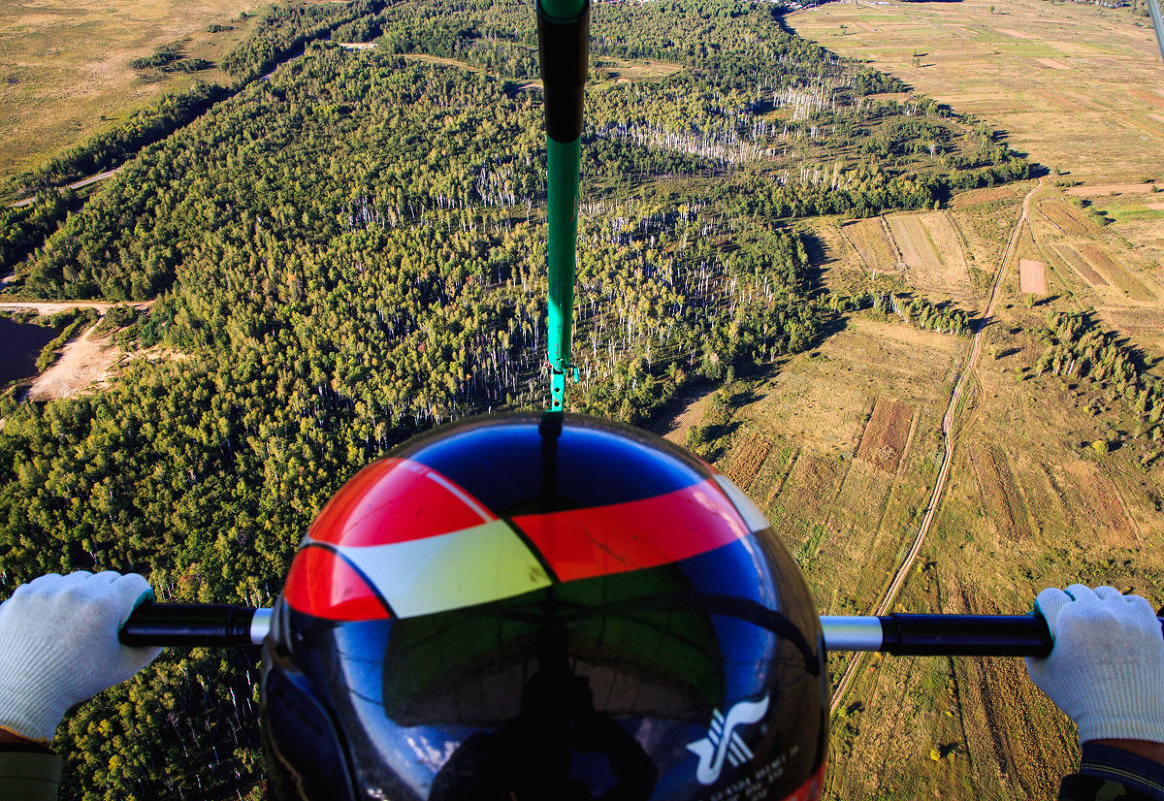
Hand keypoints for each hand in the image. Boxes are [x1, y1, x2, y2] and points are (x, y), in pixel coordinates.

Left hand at [0, 571, 162, 743]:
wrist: (21, 693)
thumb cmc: (74, 682)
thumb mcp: (122, 667)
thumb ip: (150, 648)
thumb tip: (164, 636)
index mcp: (105, 605)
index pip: (135, 582)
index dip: (139, 596)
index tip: (135, 607)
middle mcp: (76, 592)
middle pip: (106, 579)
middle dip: (110, 596)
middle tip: (103, 621)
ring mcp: (46, 592)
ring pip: (76, 580)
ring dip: (80, 593)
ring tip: (75, 620)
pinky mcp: (22, 596)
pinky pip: (47, 585)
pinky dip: (52, 596)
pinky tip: (52, 617)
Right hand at [1026, 585, 1163, 745]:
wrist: (1127, 720)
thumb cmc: (1079, 698)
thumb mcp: (1041, 673)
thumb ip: (1032, 646)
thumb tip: (1034, 631)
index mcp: (1068, 620)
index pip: (1050, 595)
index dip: (1045, 607)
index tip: (1048, 617)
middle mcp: (1098, 612)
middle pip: (1078, 591)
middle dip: (1070, 605)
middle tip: (1072, 625)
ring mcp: (1127, 617)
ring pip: (1107, 594)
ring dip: (1098, 604)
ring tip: (1097, 624)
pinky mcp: (1150, 626)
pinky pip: (1136, 602)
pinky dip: (1127, 609)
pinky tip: (1121, 624)